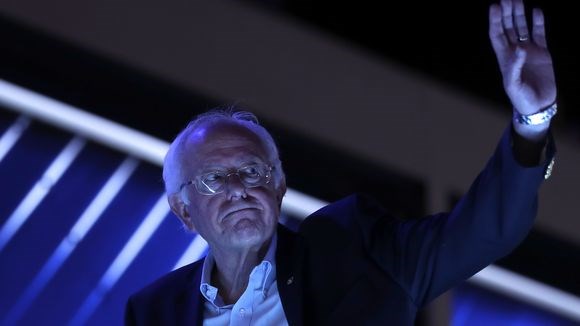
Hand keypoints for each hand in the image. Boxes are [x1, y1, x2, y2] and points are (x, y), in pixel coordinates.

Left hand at [489, 0, 555, 115]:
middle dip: (506, 13)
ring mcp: (529, 50)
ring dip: (520, 14)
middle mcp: (515, 51)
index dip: (495, 21)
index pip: (497, 35)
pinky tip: (536, 10)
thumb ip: (514, 68)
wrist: (539, 105)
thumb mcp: (513, 86)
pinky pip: (539, 33)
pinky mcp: (542, 52)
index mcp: (504, 58)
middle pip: (508, 27)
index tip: (495, 6)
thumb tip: (519, 49)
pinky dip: (538, 22)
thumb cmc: (521, 98)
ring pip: (522, 27)